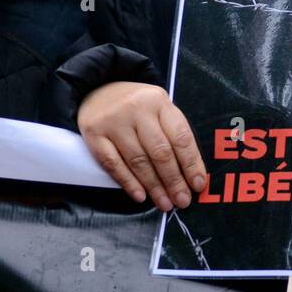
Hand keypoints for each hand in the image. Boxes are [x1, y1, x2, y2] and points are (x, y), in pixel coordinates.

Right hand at [77, 81, 206, 210]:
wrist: (97, 88)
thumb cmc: (137, 106)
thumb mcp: (159, 108)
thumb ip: (173, 134)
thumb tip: (191, 173)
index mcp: (160, 102)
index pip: (180, 136)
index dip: (191, 163)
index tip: (198, 185)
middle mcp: (138, 109)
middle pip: (160, 151)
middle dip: (174, 180)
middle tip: (182, 200)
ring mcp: (114, 122)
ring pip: (138, 160)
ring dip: (154, 186)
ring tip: (165, 203)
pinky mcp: (93, 134)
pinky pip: (112, 164)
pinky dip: (128, 182)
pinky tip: (140, 196)